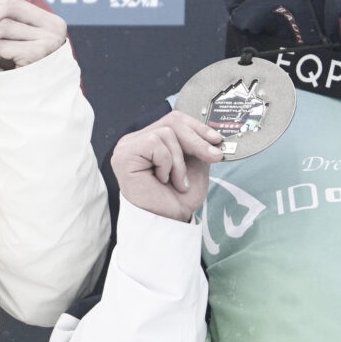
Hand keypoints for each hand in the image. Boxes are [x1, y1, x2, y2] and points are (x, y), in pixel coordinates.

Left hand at [0, 0, 66, 71]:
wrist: (42, 104)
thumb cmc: (29, 75)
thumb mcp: (23, 46)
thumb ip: (12, 30)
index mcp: (51, 22)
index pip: (17, 4)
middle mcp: (53, 28)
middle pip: (10, 10)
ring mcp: (47, 40)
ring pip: (3, 28)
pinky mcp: (37, 54)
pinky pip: (1, 47)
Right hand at [110, 110, 227, 221]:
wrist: (168, 222)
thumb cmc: (176, 199)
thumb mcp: (195, 166)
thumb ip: (198, 145)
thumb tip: (212, 133)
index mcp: (150, 140)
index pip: (174, 120)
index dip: (197, 127)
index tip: (216, 140)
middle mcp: (135, 140)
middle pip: (172, 121)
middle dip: (196, 140)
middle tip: (212, 156)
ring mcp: (127, 146)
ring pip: (166, 133)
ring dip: (178, 161)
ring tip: (176, 181)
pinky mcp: (124, 154)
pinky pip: (154, 144)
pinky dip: (166, 164)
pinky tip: (162, 179)